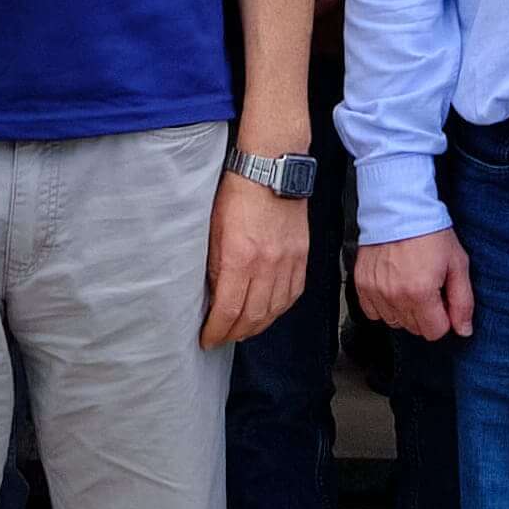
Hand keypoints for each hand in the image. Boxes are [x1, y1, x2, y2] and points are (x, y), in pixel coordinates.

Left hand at [204, 178, 310, 347]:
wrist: (270, 170)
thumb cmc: (237, 195)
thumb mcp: (213, 231)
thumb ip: (214, 267)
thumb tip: (214, 297)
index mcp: (239, 258)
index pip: (228, 310)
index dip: (216, 331)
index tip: (207, 339)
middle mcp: (266, 265)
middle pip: (252, 317)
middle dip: (234, 334)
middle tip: (222, 337)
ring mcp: (288, 262)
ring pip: (275, 310)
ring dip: (257, 326)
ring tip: (243, 330)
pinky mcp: (301, 257)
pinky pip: (292, 294)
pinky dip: (279, 310)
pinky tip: (268, 312)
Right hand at [354, 230, 472, 340]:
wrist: (399, 208)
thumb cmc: (430, 233)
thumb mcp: (457, 264)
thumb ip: (462, 301)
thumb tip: (464, 330)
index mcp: (420, 293)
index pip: (434, 332)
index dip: (444, 318)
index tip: (443, 299)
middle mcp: (395, 296)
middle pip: (415, 329)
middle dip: (426, 314)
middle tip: (429, 287)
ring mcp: (375, 291)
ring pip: (394, 322)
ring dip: (405, 310)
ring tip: (410, 284)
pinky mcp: (362, 284)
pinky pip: (373, 312)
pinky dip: (384, 305)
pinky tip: (393, 287)